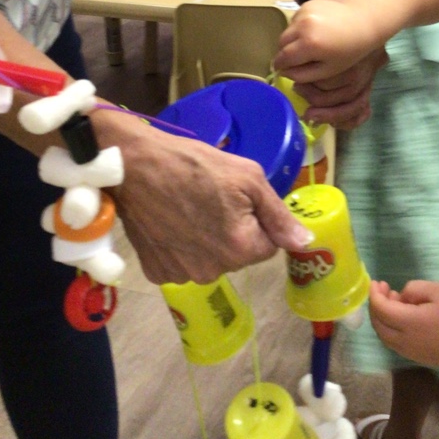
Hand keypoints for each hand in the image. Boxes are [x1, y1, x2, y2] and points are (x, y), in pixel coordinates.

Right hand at [96, 111, 310, 284]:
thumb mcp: (247, 177)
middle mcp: (212, 271)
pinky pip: (182, 263)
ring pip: (211, 260)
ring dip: (207, 240)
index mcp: (240, 249)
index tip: (238, 199)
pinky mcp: (156, 272)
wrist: (133, 165)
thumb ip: (278, 214)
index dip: (258, 220)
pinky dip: (180, 247)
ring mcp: (181, 276)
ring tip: (189, 207)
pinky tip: (170, 221)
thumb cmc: (193, 163)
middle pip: (239, 254)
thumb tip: (305, 242)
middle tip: (212, 199)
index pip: (269, 245)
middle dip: (233, 231)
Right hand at [273, 1, 386, 128]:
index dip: (279, 65)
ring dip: (291, 40)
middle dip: (284, 52)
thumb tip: (283, 72)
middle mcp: (302, 26)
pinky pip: (295, 21)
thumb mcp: (327, 70)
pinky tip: (313, 33)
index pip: (283, 57)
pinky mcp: (307, 4)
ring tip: (307, 46)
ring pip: (287, 31)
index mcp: (308, 44)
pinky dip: (298, 28)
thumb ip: (302, 74)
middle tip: (295, 59)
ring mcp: (304, 12)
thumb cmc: (349, 51)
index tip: (280, 70)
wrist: (363, 22)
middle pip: (281, 43)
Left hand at [369, 279, 438, 367]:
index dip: (374, 295)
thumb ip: (414, 289)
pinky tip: (403, 317)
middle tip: (384, 290)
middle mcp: (406, 342)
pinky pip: (396, 344)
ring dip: (382, 319)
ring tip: (394, 301)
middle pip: (378, 326)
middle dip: (375, 306)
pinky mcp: (419, 358)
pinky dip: (391, 329)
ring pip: (385, 337)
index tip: (377, 282)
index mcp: (411, 323)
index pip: (381, 310)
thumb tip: (400, 297)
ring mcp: (412, 353)